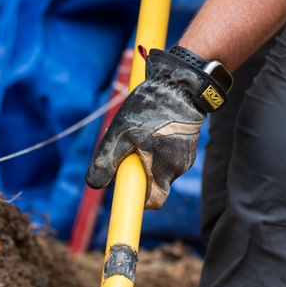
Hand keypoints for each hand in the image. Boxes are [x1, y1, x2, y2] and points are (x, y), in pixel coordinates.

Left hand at [86, 46, 230, 208]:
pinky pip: (172, 154)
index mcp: (161, 170)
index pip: (153, 201)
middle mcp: (178, 168)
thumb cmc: (149, 109)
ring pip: (163, 167)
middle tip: (130, 148)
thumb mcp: (120, 133)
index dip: (139, 198)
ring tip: (144, 130)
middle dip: (141, 171)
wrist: (180, 85)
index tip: (128, 185)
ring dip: (151, 156)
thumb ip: (106, 161)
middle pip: (156, 183)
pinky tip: (156, 126)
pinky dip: (162, 146)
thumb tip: (94, 184)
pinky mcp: (191, 144)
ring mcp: (187, 156)